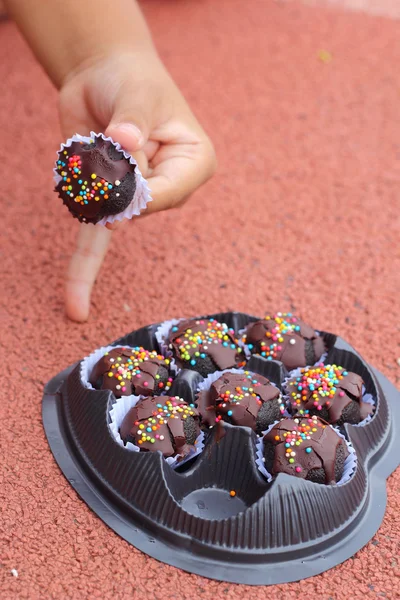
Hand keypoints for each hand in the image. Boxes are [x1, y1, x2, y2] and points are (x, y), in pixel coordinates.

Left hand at [59, 51, 215, 321]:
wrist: (105, 76)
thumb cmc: (133, 81)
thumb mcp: (139, 92)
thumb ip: (132, 120)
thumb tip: (122, 143)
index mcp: (194, 166)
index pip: (164, 193)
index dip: (133, 180)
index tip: (119, 142)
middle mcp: (169, 190)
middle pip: (131, 206)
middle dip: (108, 172)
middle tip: (112, 128)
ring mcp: (138, 201)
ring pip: (103, 211)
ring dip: (87, 172)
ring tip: (101, 134)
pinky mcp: (105, 204)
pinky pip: (94, 241)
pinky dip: (83, 272)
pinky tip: (75, 309)